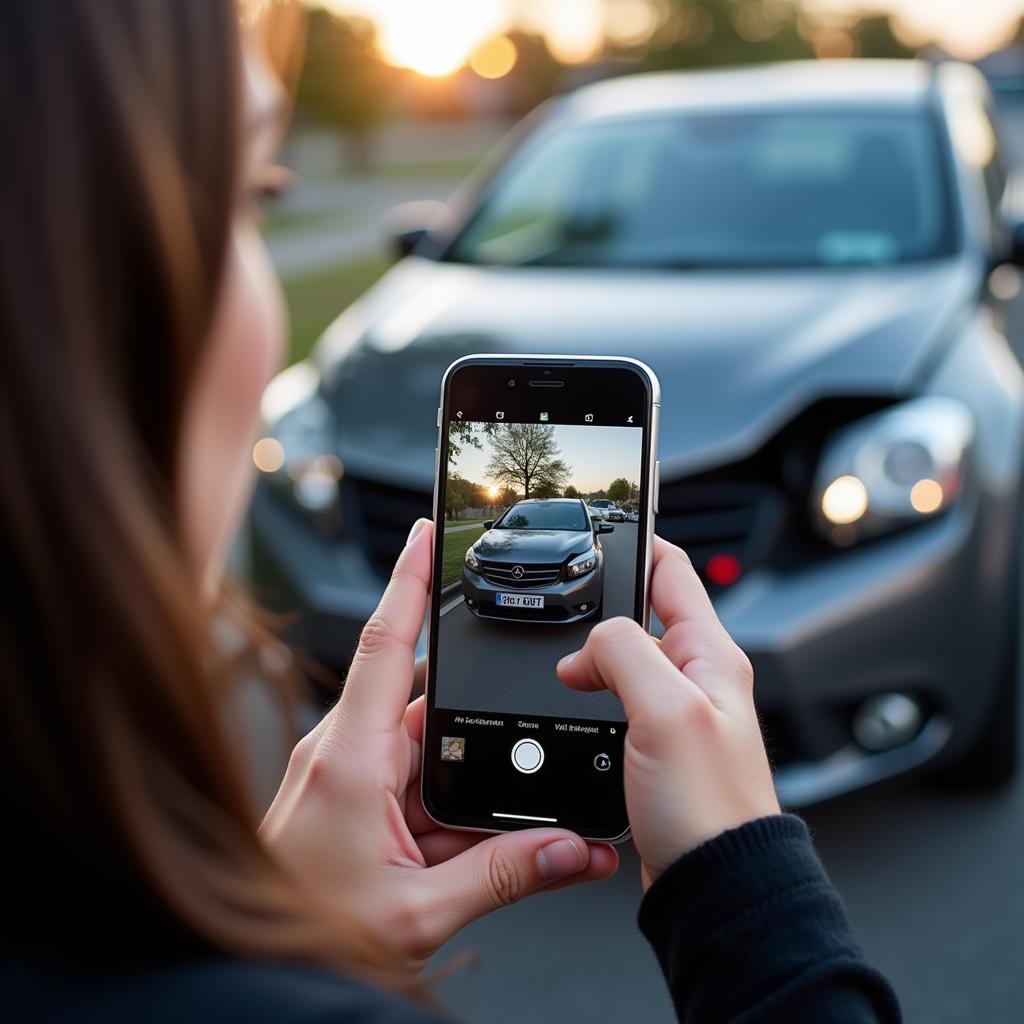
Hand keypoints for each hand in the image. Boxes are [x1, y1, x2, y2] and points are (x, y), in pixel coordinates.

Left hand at [259, 519, 617, 967]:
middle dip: (480, 740)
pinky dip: (445, 815)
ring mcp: (348, 775)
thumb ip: (503, 876)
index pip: (387, 643)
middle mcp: (346, 753)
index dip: (409, 580)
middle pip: (432, 713)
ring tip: (470, 852)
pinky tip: (458, 856)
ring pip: (430, 756)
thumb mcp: (417, 913)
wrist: (248, 966)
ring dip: (463, 795)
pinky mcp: (352, 798)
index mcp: (350, 759)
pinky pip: (415, 785)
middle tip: (515, 786)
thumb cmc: (304, 934)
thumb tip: (571, 850)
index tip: (428, 533)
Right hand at [557, 536, 779, 889]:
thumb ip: (626, 654)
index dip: (640, 539)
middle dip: (601, 605)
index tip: (610, 518)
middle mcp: (696, 678)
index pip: (673, 571)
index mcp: (709, 655)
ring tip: (564, 666)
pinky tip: (572, 706)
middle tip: (565, 609)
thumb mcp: (665, 710)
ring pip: (625, 659)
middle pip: (643, 613)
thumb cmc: (708, 807)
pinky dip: (590, 694)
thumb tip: (589, 646)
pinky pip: (617, 700)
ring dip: (592, 655)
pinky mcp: (655, 746)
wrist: (712, 884)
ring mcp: (676, 713)